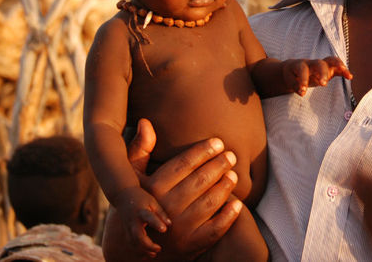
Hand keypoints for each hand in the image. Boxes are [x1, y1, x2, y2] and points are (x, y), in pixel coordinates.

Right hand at [102, 119, 239, 259]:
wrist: (136, 248)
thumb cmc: (140, 203)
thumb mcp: (134, 179)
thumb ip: (140, 150)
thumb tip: (146, 122)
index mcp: (152, 190)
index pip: (183, 165)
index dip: (202, 151)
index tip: (218, 142)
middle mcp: (165, 209)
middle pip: (199, 181)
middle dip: (218, 165)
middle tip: (230, 156)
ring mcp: (180, 230)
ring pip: (210, 202)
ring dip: (225, 186)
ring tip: (233, 174)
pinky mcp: (192, 246)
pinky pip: (216, 229)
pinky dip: (229, 215)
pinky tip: (237, 203)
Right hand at [115, 185, 171, 256]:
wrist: (121, 195)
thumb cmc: (140, 197)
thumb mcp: (152, 201)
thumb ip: (160, 213)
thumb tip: (169, 225)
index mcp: (141, 211)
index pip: (148, 217)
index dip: (156, 223)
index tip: (164, 230)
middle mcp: (133, 221)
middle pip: (138, 237)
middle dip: (148, 246)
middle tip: (159, 248)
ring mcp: (128, 227)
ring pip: (133, 243)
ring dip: (143, 250)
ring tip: (154, 253)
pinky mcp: (125, 231)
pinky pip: (131, 243)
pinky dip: (138, 250)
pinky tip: (146, 253)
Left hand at [283, 56, 351, 95]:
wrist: (294, 68)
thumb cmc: (291, 75)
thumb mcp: (289, 80)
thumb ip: (295, 86)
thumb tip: (302, 92)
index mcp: (300, 65)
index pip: (302, 70)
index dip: (303, 80)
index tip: (303, 91)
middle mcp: (312, 63)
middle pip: (318, 63)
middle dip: (322, 72)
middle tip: (323, 84)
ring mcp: (321, 65)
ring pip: (330, 60)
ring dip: (338, 65)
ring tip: (344, 71)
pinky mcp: (328, 69)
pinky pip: (337, 67)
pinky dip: (344, 70)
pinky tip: (350, 77)